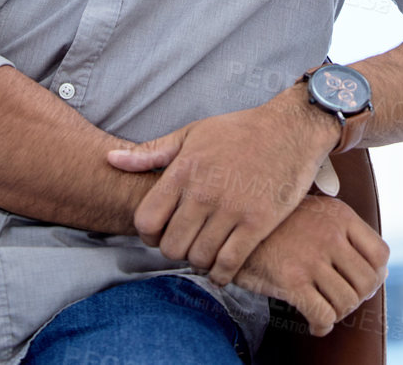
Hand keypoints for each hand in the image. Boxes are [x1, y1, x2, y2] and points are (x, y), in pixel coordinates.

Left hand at [106, 85, 339, 283]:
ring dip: (199, 262)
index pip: (146, 220)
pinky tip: (223, 267)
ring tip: (206, 252)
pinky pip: (229, 263)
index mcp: (184, 170)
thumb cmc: (240, 130)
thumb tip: (110, 160)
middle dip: (174, 251)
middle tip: (186, 244)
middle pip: (170, 246)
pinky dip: (221, 273)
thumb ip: (151, 152)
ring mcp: (231, 209)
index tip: (161, 233)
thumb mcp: (193, 133)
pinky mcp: (258, 223)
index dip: (148, 234)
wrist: (291, 129)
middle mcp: (204, 192)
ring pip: (198, 258)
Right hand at [234, 192, 388, 336]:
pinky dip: (322, 325)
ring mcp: (310, 258)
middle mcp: (329, 235)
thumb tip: (381, 272)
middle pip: (367, 282)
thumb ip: (347, 234)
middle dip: (358, 298)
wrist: (233, 230)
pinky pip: (323, 314)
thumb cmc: (278, 227)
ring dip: (339, 313)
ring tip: (326, 310)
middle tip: (342, 301)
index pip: (381, 254)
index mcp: (340, 216)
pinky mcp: (291, 281)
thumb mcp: (317, 214)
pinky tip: (314, 322)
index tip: (363, 283)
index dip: (377, 275)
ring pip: (347, 302)